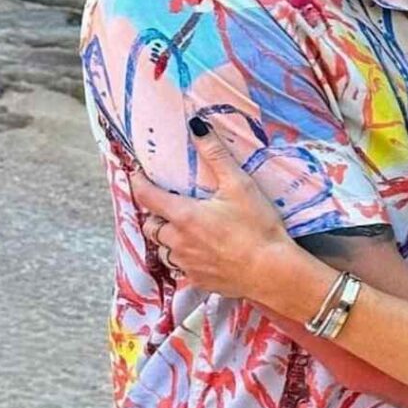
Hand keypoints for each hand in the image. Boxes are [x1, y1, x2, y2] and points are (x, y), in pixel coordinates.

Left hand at [129, 117, 289, 297]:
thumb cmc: (257, 226)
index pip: (147, 197)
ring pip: (163, 250)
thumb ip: (216, 155)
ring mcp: (187, 264)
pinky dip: (184, 257)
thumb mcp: (239, 185)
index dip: (138, 183)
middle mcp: (178, 241)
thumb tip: (196, 126)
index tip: (136, 175)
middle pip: (151, 226)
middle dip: (154, 214)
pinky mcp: (198, 281)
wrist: (271, 271)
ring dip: (167, 238)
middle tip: (166, 204)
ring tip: (183, 229)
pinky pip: (181, 267)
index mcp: (184, 216)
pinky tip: (202, 252)